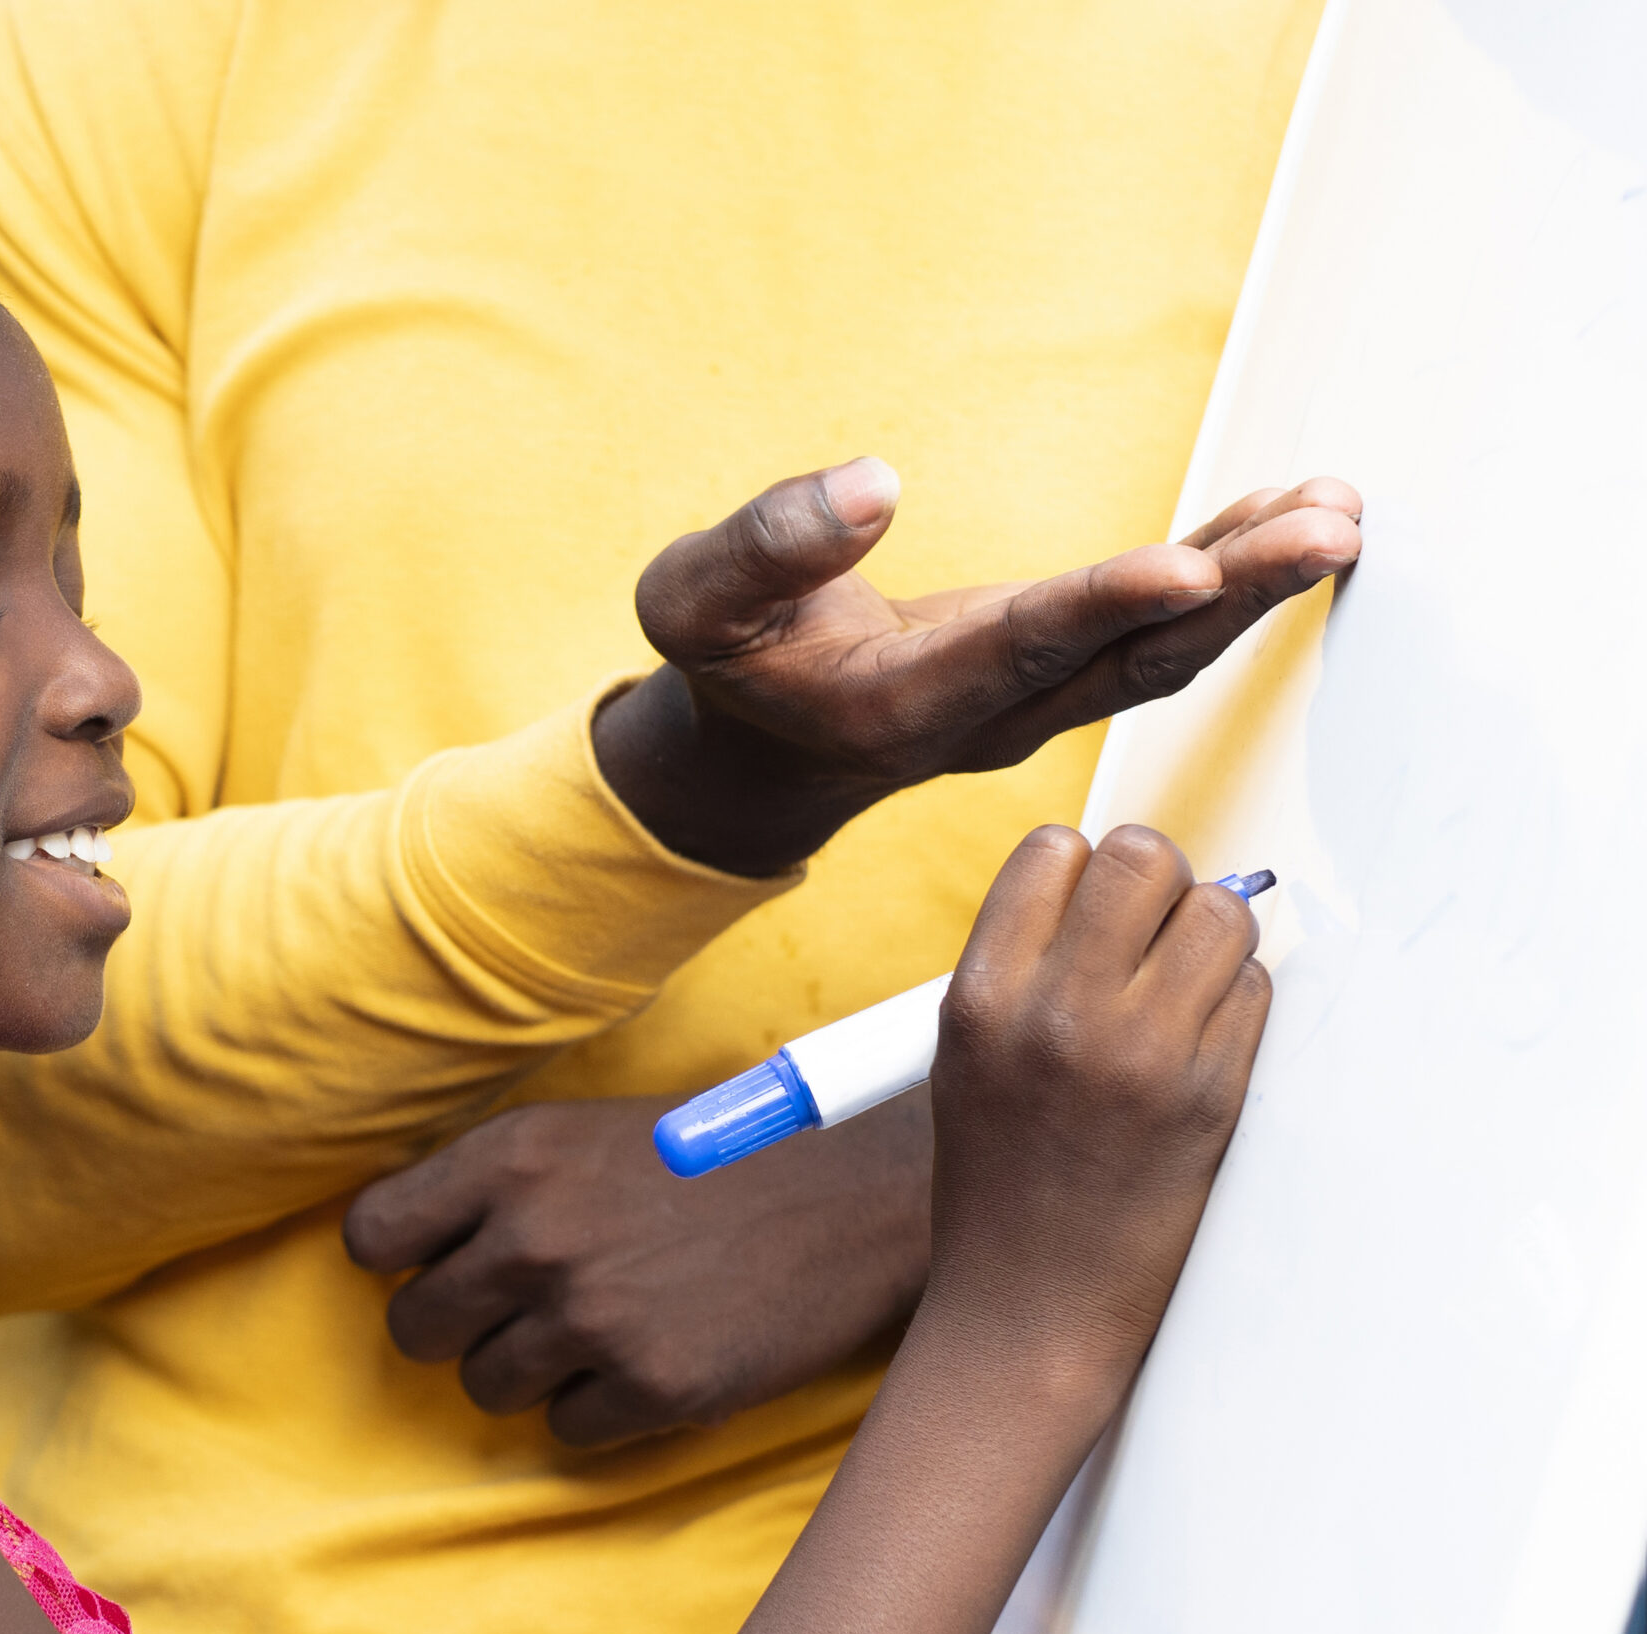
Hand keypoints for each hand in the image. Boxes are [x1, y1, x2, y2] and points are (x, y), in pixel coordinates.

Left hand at [344, 1088, 932, 1446]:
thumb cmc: (715, 1158)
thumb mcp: (587, 1131)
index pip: (372, 1237)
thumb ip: (493, 1182)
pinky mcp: (652, 1385)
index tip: (439, 1264)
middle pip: (416, 1327)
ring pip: (485, 1386)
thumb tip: (397, 1243)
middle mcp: (539, 1236)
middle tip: (526, 1309)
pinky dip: (600, 1407)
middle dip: (461, 1326)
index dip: (400, 1259)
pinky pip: (567, 1428)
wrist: (859, 1198)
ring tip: (600, 1329)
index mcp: (515, 1155)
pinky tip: (650, 1358)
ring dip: (530, 1371)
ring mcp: (594, 1317)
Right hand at [593, 461, 1362, 875]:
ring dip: (1253, 589)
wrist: (765, 751)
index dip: (1105, 606)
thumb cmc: (731, 665)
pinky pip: (1160, 634)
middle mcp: (989, 717)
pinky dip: (1230, 578)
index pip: (1019, 648)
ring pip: (1162, 654)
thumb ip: (766, 546)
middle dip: (1231, 598)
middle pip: (1130, 663)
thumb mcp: (695, 601)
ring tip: (1336, 513)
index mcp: (902, 703)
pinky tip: (1293, 523)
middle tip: (1324, 533)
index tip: (1188, 567)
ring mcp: (1033, 703)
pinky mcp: (1057, 671)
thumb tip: (872, 484)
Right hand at [923, 822, 1266, 1386]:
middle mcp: (1054, 1016)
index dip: (1085, 872)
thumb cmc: (999, 1184)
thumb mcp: (970, 1062)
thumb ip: (1026, 968)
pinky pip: (1256, 992)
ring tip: (1181, 999)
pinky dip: (1238, 1009)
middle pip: (1144, 858)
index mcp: (978, 1001)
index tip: (1093, 915)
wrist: (1028, 1309)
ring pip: (1220, 914)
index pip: (1055, 850)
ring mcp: (1138, 1055)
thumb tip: (1121, 881)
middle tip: (1152, 941)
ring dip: (1211, 943)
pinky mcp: (1210, 1097)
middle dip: (1160, 886)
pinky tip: (1200, 1055)